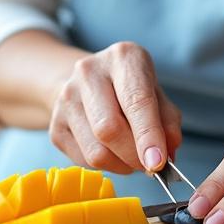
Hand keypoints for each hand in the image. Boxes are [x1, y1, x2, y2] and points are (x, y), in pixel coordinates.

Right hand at [48, 41, 182, 174]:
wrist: (89, 82)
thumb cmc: (130, 88)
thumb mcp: (157, 94)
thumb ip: (167, 122)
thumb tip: (167, 155)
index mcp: (123, 57)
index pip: (136, 100)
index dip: (148, 135)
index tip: (158, 162)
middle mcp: (89, 72)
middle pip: (110, 129)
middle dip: (134, 156)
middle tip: (151, 165)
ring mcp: (66, 97)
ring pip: (95, 151)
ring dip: (122, 165)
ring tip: (133, 158)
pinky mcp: (55, 124)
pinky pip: (83, 160)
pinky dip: (106, 166)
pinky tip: (113, 153)